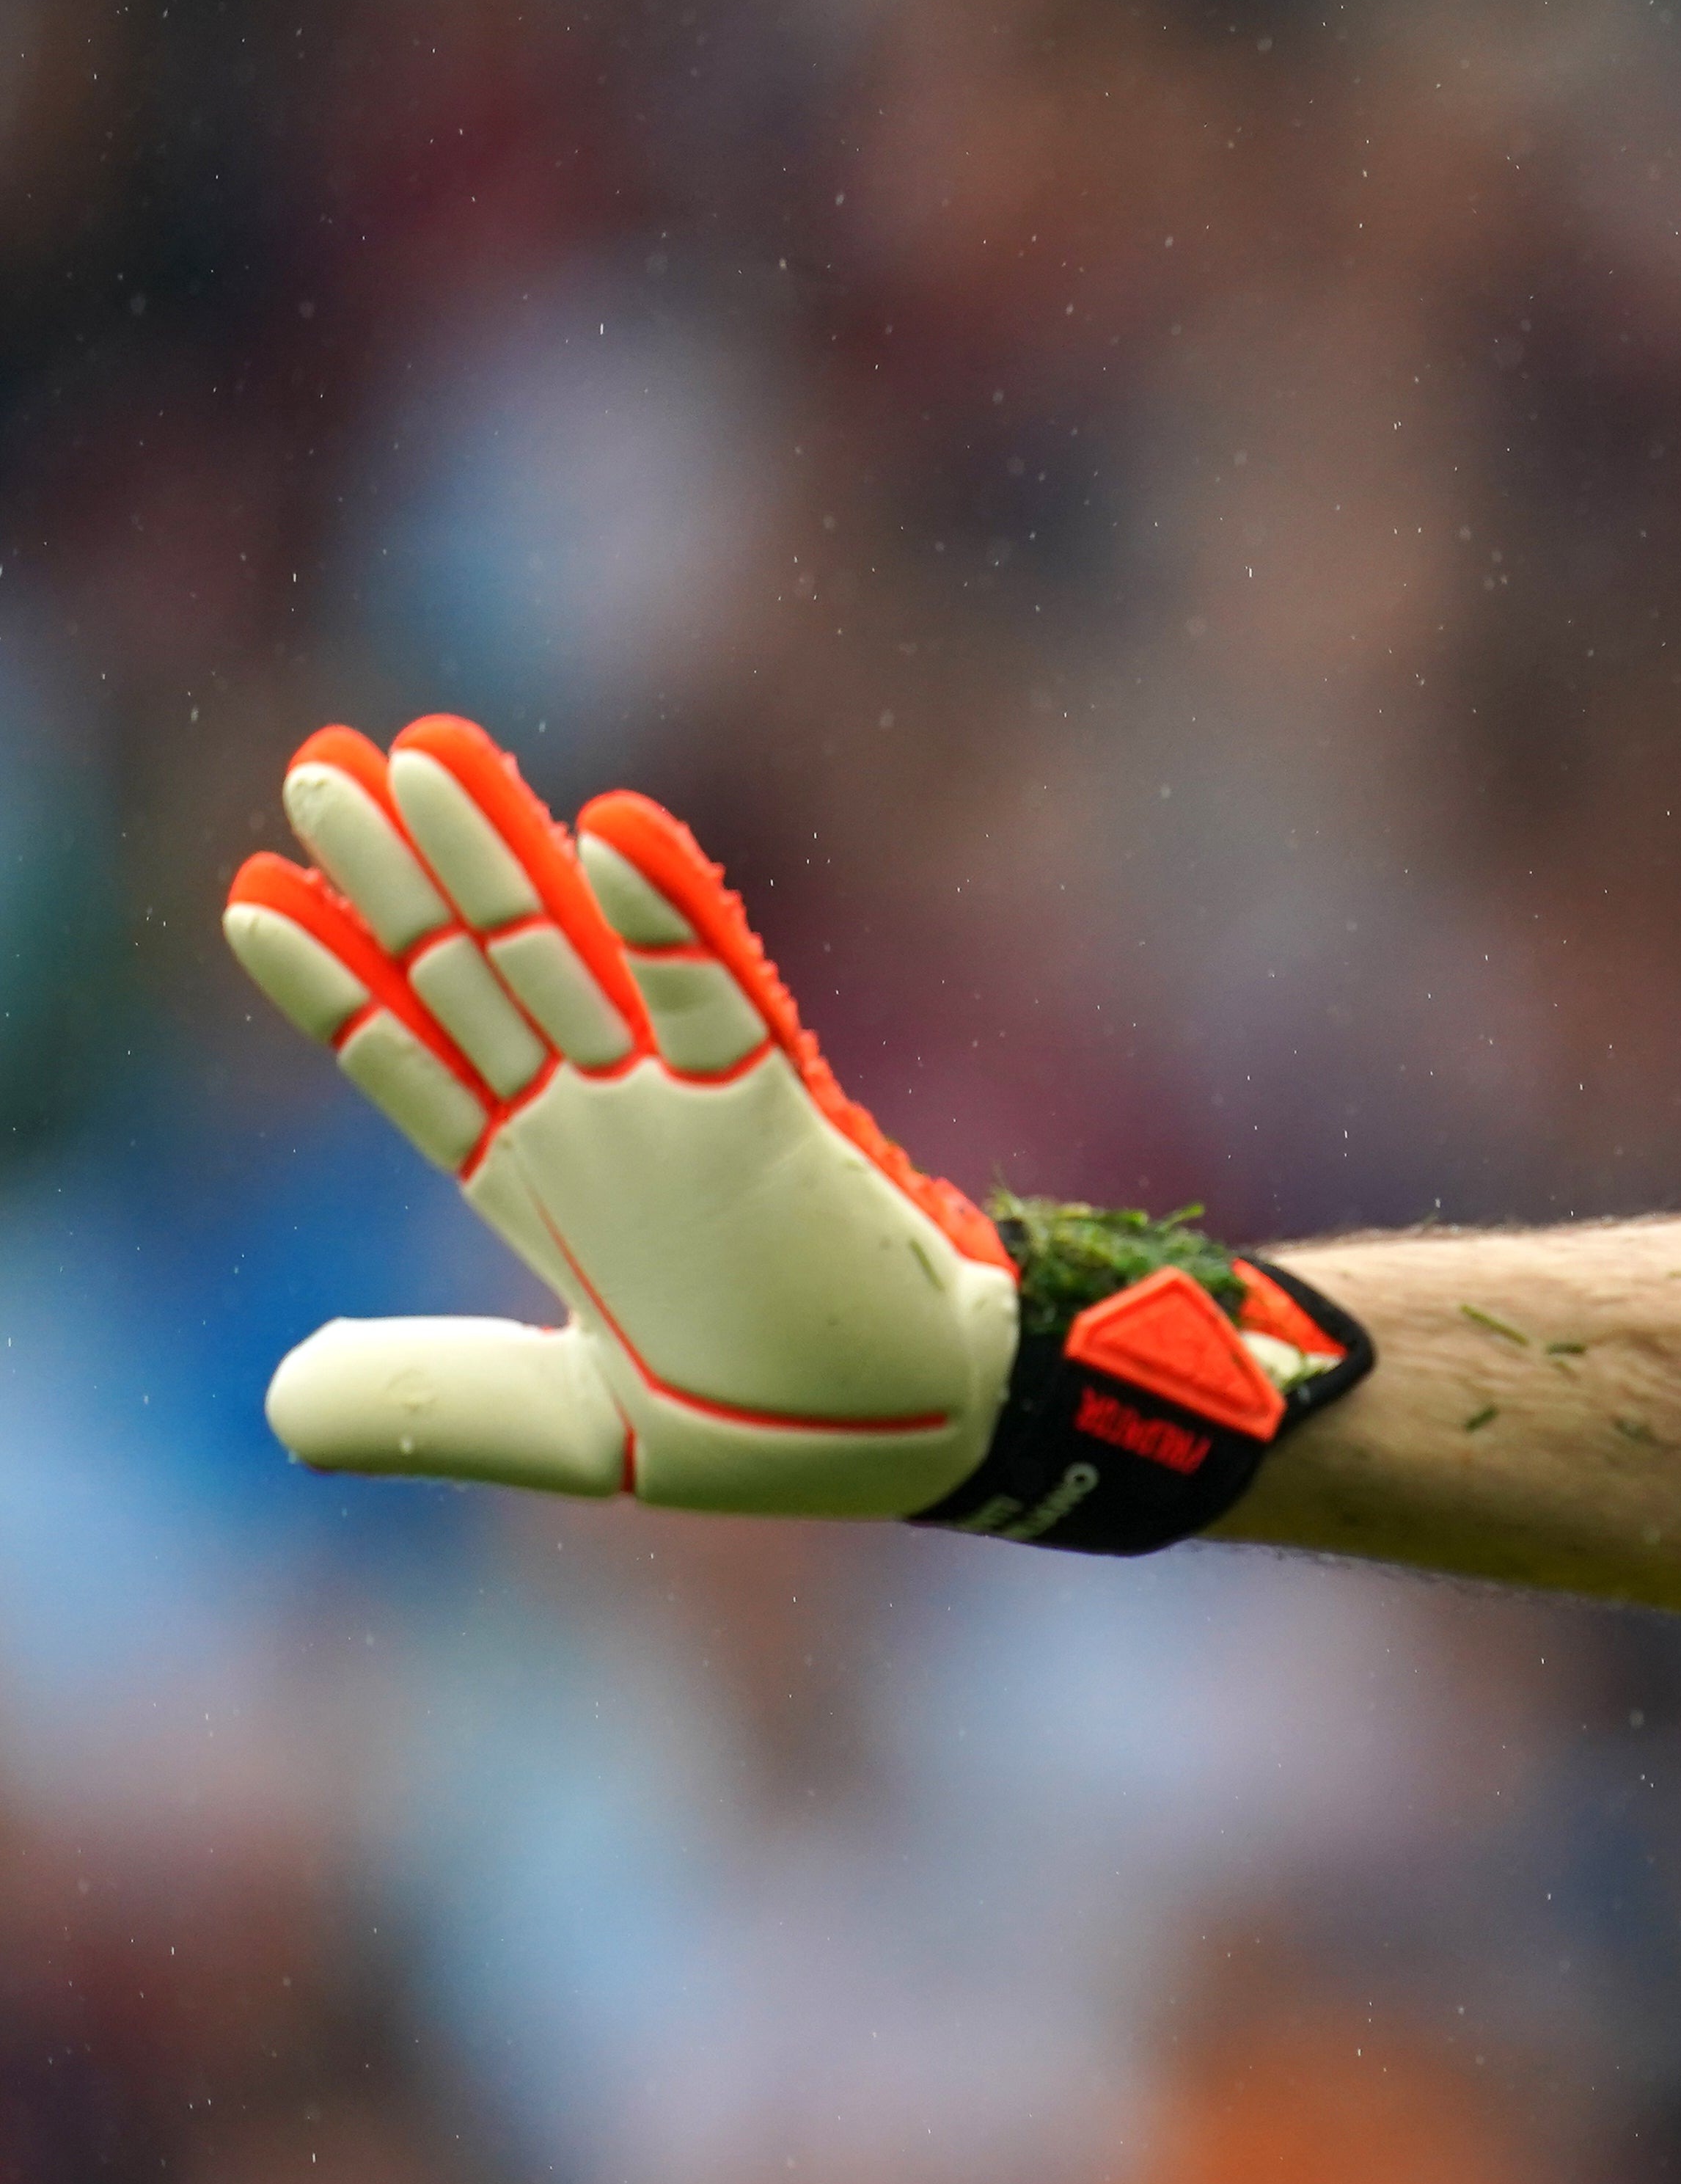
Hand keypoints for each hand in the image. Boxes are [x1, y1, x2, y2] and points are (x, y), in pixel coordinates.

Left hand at [219, 715, 1023, 1513]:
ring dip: (499, 855)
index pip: (412, 1064)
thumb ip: (435, 1398)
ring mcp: (684, 1109)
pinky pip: (713, 998)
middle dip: (395, 872)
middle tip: (321, 765)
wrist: (926, 1431)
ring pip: (569, 959)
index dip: (334, 984)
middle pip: (472, 978)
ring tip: (426, 752)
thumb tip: (280, 1398)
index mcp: (545, 1192)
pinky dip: (665, 917)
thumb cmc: (775, 1423)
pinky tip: (610, 831)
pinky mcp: (776, 1112)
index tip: (253, 894)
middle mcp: (601, 1128)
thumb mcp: (576, 1430)